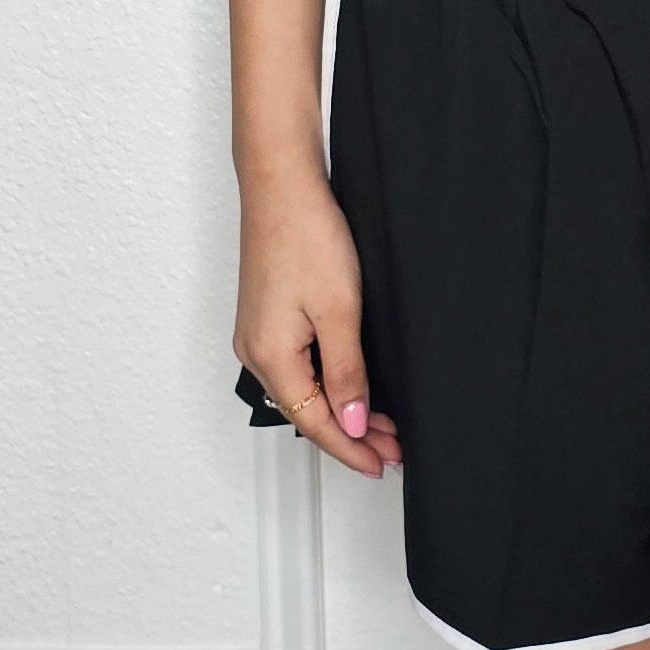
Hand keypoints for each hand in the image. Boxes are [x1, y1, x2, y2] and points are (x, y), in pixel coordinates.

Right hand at [235, 170, 400, 475]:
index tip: (382, 465)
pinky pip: (298, 368)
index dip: (351, 449)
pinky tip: (350, 388)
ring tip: (382, 426)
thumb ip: (346, 374)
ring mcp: (258, 335)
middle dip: (351, 435)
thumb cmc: (307, 236)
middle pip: (306, 412)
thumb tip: (352, 424)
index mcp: (270, 358)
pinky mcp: (267, 317)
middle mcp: (256, 353)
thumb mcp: (339, 311)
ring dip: (341, 411)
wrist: (282, 184)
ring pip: (303, 391)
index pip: (315, 423)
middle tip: (394, 449)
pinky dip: (327, 385)